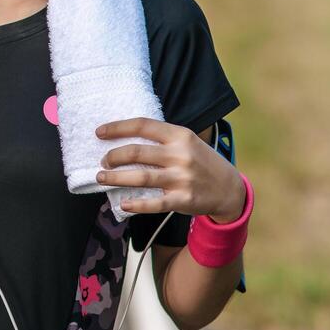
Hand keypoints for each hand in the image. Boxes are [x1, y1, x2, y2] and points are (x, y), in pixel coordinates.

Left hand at [93, 117, 246, 221]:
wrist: (229, 189)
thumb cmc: (201, 162)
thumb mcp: (187, 141)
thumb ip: (162, 138)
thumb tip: (124, 136)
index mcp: (180, 136)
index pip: (143, 125)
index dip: (117, 128)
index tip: (99, 132)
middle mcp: (180, 155)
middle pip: (137, 152)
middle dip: (113, 156)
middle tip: (103, 161)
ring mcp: (182, 178)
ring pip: (141, 177)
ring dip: (116, 178)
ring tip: (101, 178)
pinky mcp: (183, 199)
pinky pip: (154, 203)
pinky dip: (136, 204)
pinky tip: (123, 203)